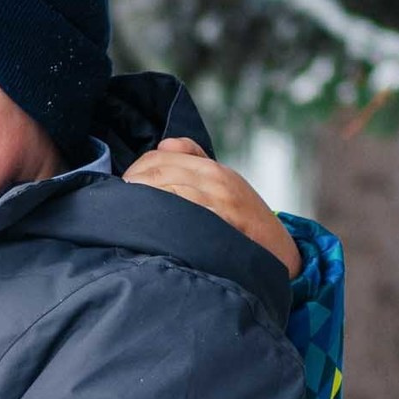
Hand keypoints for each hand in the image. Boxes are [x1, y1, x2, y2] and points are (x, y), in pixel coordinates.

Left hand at [122, 137, 300, 277]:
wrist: (281, 253)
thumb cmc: (245, 223)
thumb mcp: (224, 187)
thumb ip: (194, 162)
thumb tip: (164, 145)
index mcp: (212, 168)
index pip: (158, 156)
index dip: (134, 171)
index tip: (124, 190)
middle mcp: (215, 177)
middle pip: (156, 170)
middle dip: (131, 186)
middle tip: (118, 205)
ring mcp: (219, 199)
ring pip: (166, 188)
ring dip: (140, 201)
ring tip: (127, 216)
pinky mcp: (222, 221)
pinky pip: (183, 209)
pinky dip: (161, 214)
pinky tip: (148, 225)